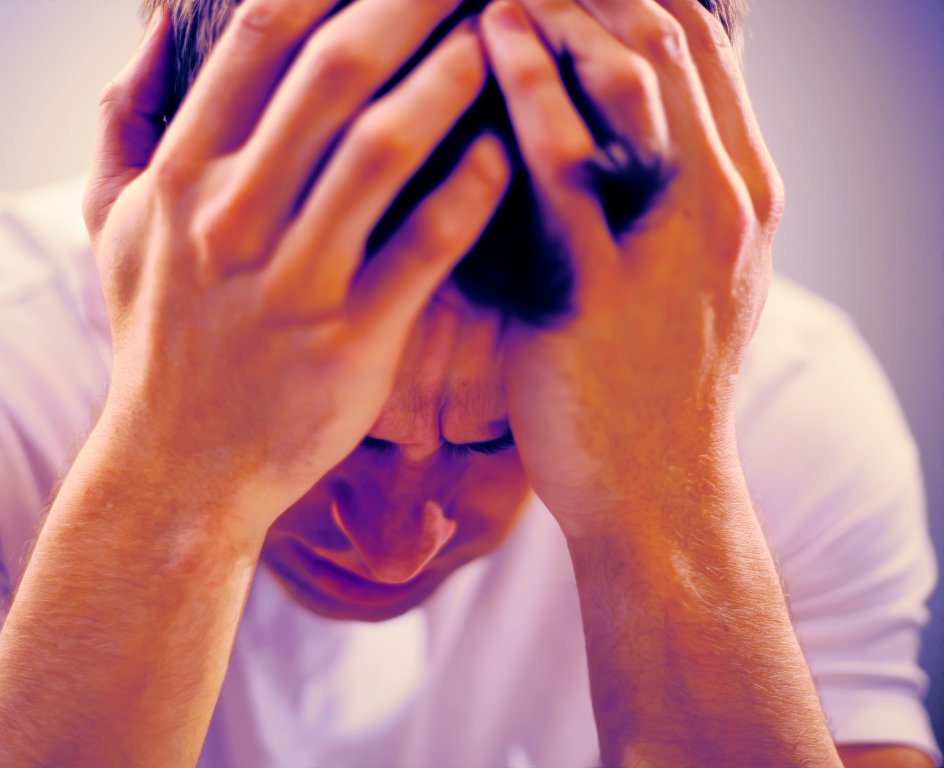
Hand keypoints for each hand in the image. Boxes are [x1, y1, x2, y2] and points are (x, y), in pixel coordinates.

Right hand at [81, 2, 509, 538]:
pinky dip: (470, 192)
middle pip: (332, 73)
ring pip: (383, 151)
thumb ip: (125, 123)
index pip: (255, 39)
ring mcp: (292, 281)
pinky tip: (505, 149)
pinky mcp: (349, 340)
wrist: (179, 468)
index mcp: (181, 178)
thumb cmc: (158, 340)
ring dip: (451, 80)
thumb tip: (148, 31)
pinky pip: (422, 250)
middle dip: (406, 2)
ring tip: (500, 35)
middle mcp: (232, 218)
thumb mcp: (115, 228)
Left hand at [478, 0, 783, 536]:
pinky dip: (527, 92)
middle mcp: (722, 202)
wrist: (657, 491)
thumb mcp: (692, 275)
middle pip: (669, 42)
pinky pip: (564, 168)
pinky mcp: (602, 287)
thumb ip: (673, 191)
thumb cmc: (657, 381)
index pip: (702, 47)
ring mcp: (671, 242)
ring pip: (628, 83)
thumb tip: (630, 118)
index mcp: (743, 192)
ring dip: (564, 11)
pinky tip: (489, 46)